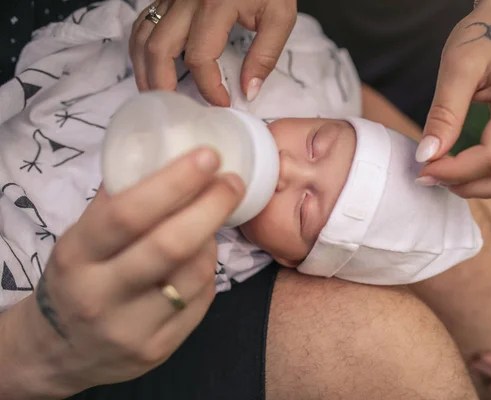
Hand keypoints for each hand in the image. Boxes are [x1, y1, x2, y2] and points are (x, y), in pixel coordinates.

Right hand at [14, 148, 244, 396]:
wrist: (62, 350)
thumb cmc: (79, 278)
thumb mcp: (81, 239)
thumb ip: (118, 204)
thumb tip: (169, 158)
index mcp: (76, 256)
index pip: (127, 214)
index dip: (173, 183)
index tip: (208, 157)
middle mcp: (100, 296)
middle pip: (171, 246)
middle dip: (211, 207)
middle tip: (232, 182)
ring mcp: (132, 329)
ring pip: (196, 272)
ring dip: (211, 239)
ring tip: (208, 224)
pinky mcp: (158, 349)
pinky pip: (202, 299)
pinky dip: (207, 270)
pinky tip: (199, 260)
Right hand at [129, 0, 296, 105]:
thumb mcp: (280, 16)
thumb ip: (265, 55)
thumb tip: (248, 91)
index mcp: (215, 5)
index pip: (200, 59)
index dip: (209, 88)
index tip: (222, 103)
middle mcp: (186, 0)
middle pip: (159, 50)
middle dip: (162, 86)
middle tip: (174, 111)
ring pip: (142, 36)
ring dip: (144, 70)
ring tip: (156, 96)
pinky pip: (143, 23)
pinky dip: (141, 48)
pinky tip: (150, 66)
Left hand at [416, 0, 490, 197]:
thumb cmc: (484, 36)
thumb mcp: (457, 67)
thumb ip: (444, 114)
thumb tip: (426, 156)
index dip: (456, 172)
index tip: (423, 169)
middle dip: (467, 186)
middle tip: (429, 176)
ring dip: (477, 186)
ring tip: (442, 173)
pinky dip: (485, 177)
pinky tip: (458, 168)